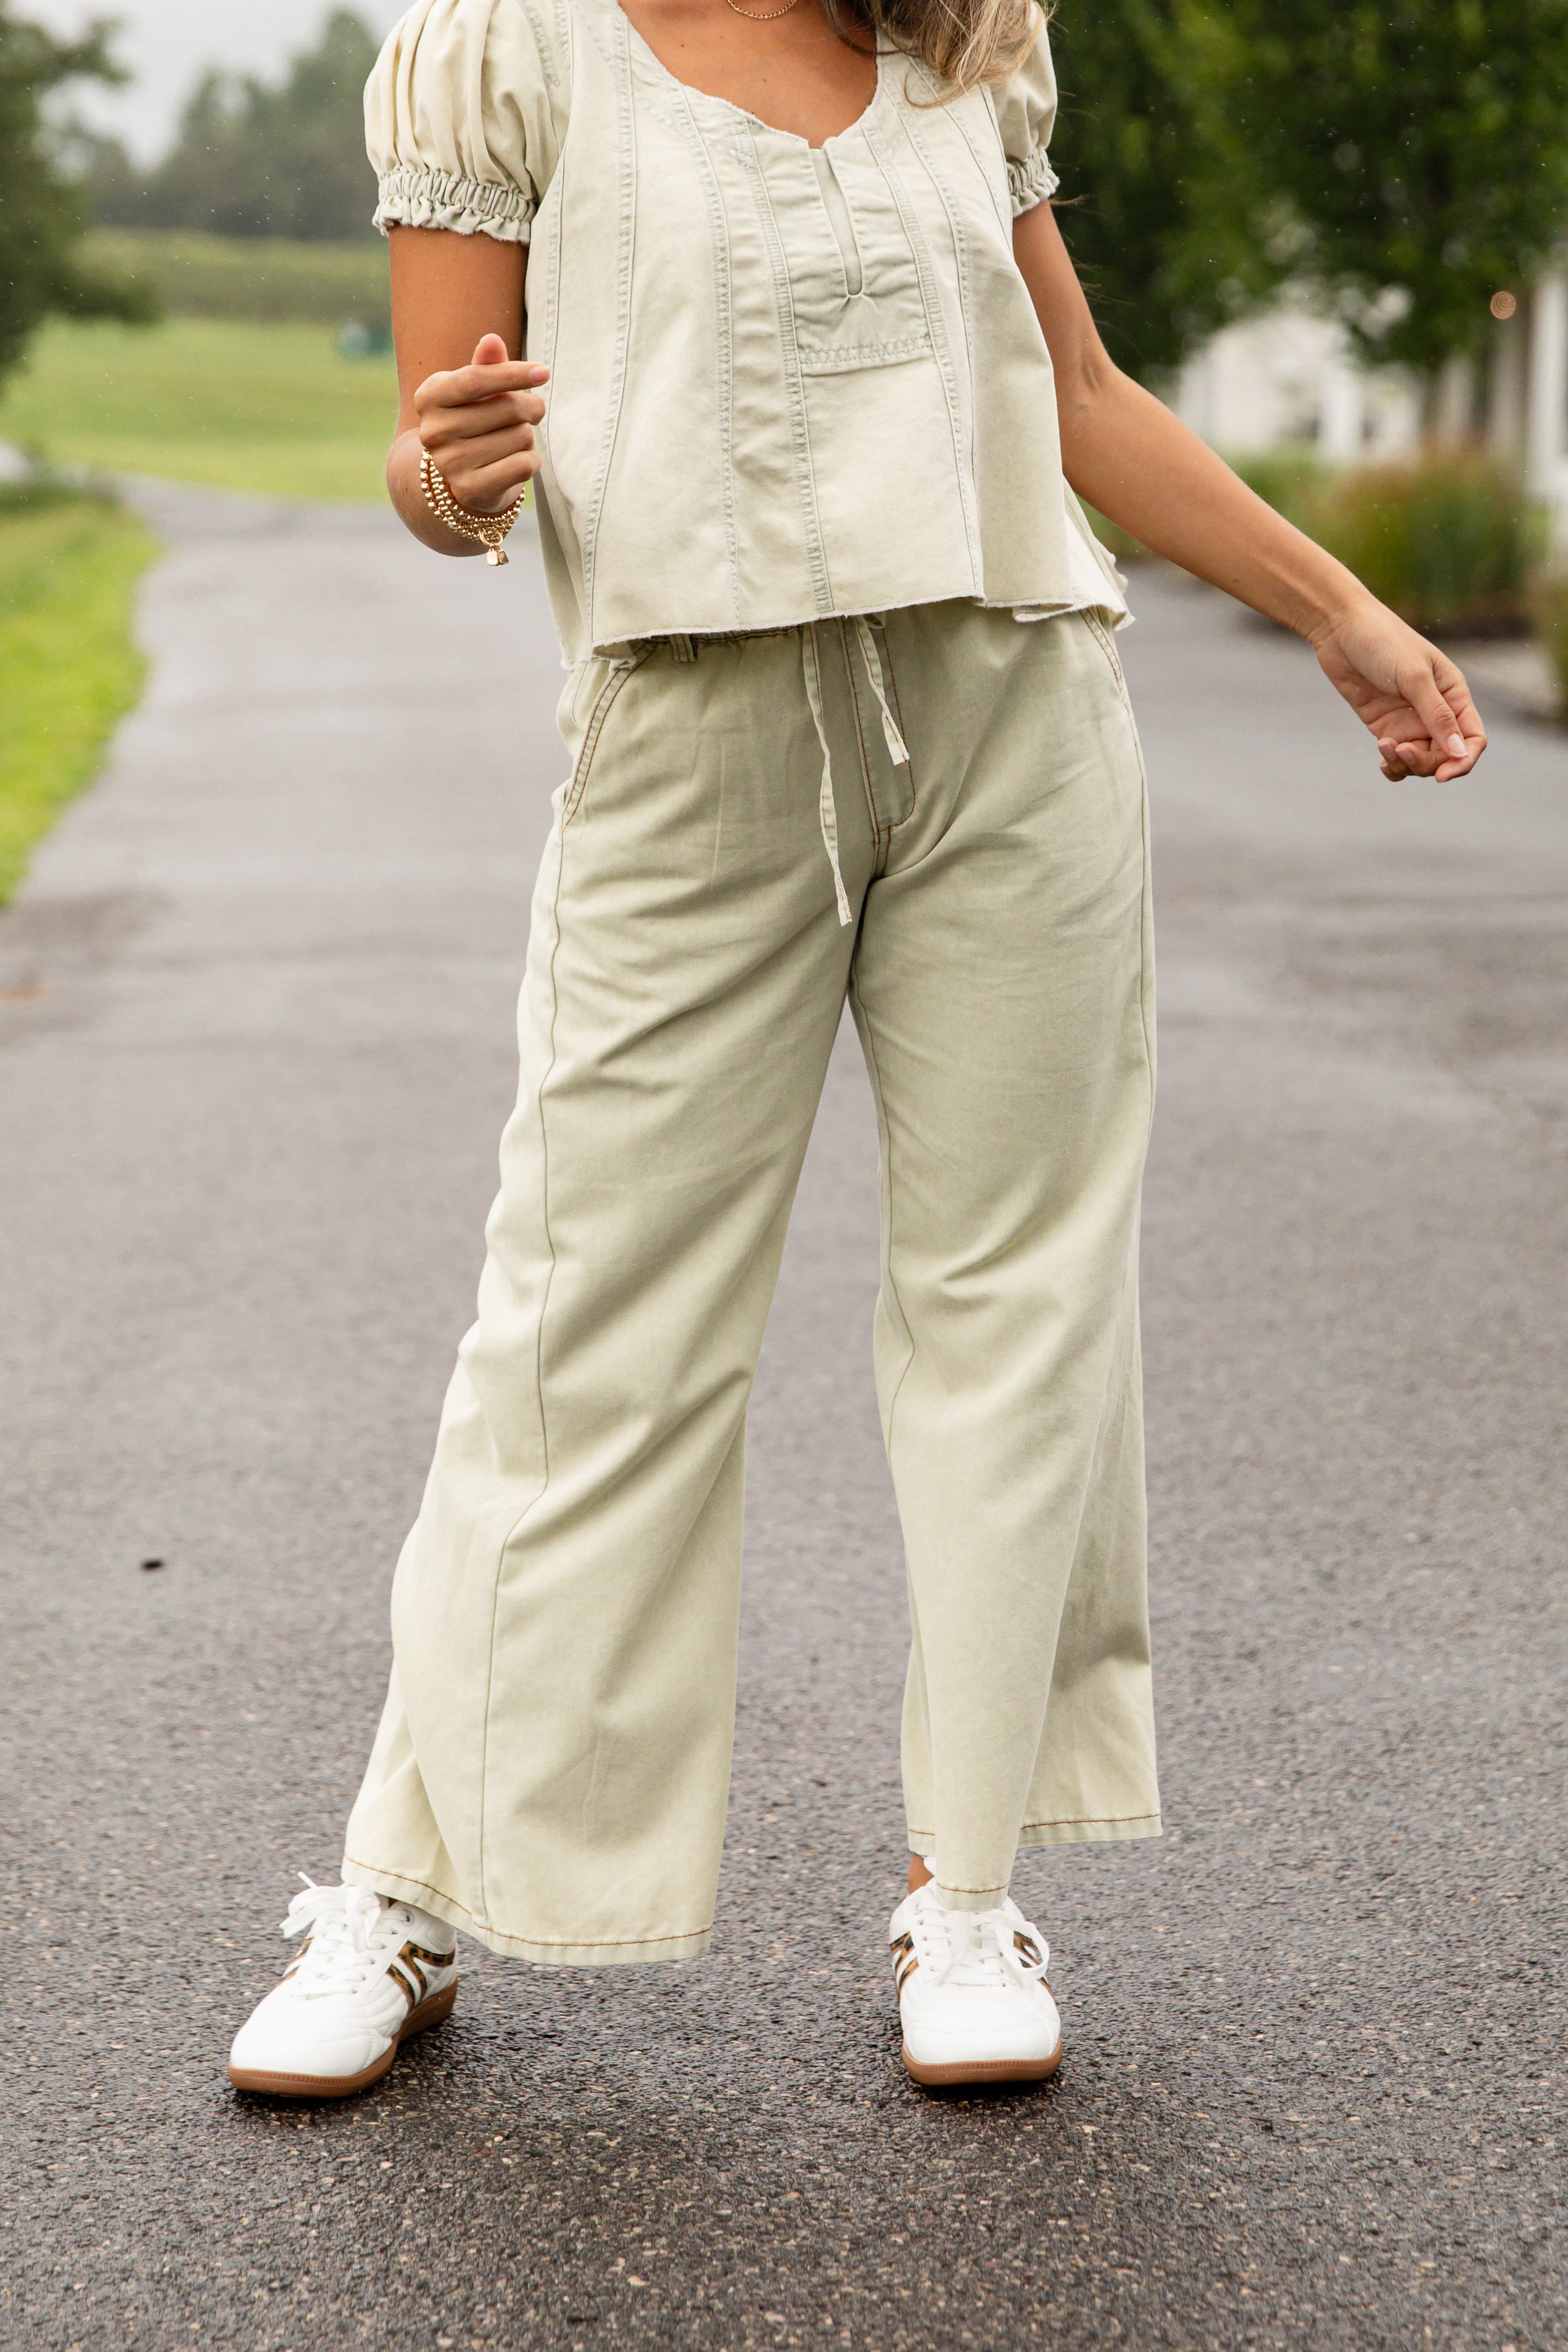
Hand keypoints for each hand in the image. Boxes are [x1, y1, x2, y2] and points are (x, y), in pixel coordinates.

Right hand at [414, 332, 547, 514]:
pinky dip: (532, 460)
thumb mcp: (476, 389)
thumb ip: (486, 366)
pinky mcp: (471, 490)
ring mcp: (450, 464)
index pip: (476, 379)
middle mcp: (434, 431)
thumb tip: (492, 340)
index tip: (543, 372)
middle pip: (506, 408)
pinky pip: (523, 465)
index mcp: (429, 397)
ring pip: (520, 437)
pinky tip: (518, 460)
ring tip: (513, 440)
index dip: (513, 374)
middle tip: (530, 412)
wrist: (463, 476)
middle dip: (529, 407)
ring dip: (527, 436)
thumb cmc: (475, 420)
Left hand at [1310, 599, 1485, 781]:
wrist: (1342, 630)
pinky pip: (1396, 756)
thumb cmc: (1384, 642)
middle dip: (1426, 763)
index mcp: (1454, 694)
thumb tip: (1459, 752)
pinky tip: (1382, 760)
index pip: (1472, 738)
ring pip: (1419, 760)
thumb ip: (1437, 716)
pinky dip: (1392, 765)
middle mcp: (1435, 711)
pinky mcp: (1385, 725)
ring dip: (1405, 764)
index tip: (1442, 776)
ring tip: (1384, 748)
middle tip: (1400, 750)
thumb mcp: (1414, 677)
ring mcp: (1409, 720)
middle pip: (1444, 755)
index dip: (1463, 761)